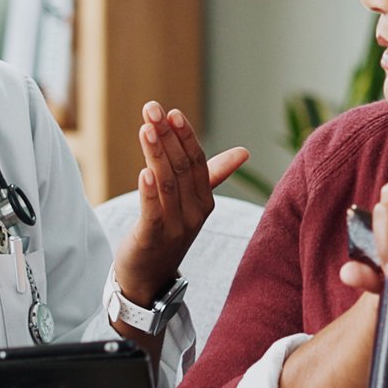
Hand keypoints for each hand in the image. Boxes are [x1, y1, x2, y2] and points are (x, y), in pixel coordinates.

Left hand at [114, 102, 249, 304]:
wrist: (149, 278)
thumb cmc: (168, 233)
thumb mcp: (191, 203)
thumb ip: (213, 175)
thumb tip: (244, 152)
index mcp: (204, 201)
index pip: (198, 162)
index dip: (185, 136)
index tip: (172, 112)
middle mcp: (194, 213)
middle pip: (183, 168)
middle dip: (167, 137)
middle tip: (152, 109)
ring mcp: (175, 227)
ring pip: (167, 184)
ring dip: (156, 154)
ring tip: (146, 128)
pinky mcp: (153, 240)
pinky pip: (154, 212)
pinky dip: (150, 191)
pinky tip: (143, 172)